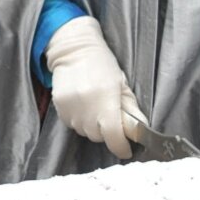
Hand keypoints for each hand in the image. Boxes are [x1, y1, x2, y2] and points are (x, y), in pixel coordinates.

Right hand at [44, 16, 145, 158]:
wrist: (74, 50)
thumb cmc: (103, 65)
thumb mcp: (123, 84)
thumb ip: (132, 109)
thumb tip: (141, 130)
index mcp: (106, 100)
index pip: (114, 136)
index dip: (121, 147)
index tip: (126, 149)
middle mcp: (86, 108)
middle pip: (98, 136)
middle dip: (106, 132)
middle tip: (109, 116)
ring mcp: (70, 108)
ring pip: (84, 132)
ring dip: (91, 126)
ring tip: (93, 108)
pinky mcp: (59, 107)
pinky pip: (72, 124)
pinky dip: (79, 119)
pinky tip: (81, 105)